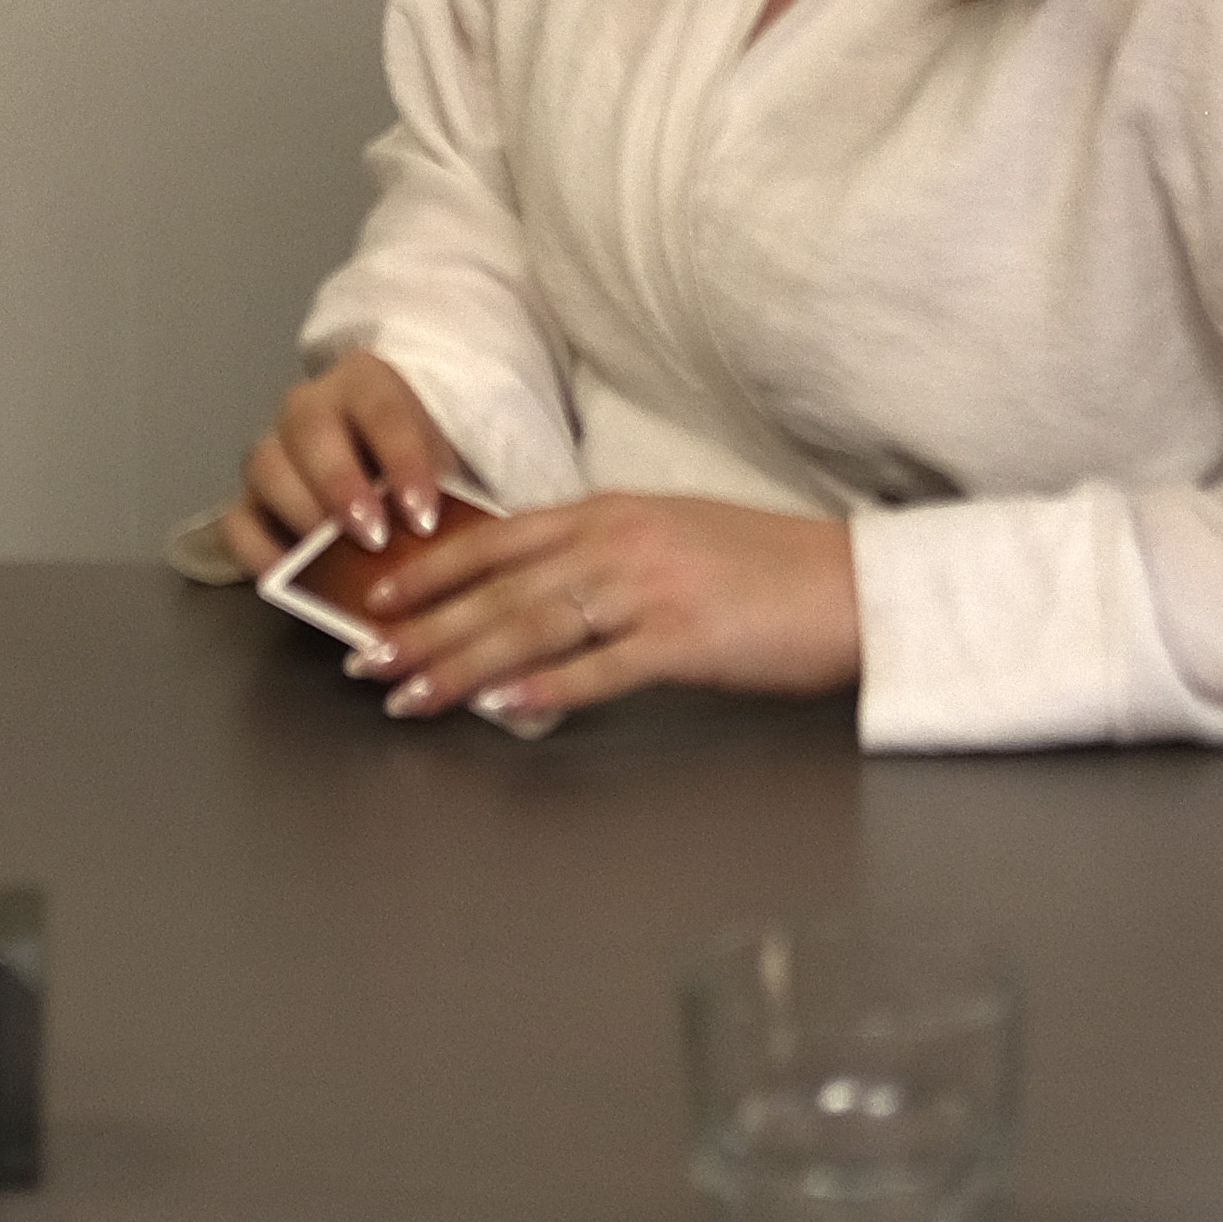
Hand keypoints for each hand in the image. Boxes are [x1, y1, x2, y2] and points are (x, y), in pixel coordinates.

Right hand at [206, 349, 471, 580]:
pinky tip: (289, 575)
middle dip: (340, 485)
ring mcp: (272, 450)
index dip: (402, 462)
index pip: (383, 410)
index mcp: (366, 383)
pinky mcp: (250, 500)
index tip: (424, 517)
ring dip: (301, 513)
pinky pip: (236, 520)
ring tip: (333, 558)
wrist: (392, 466)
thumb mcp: (447, 467)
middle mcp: (310, 407)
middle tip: (373, 537)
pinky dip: (257, 549)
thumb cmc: (424, 468)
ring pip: (266, 466)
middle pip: (310, 428)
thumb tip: (447, 546)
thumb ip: (445, 496)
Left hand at [332, 490, 859, 727]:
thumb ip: (601, 557)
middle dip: (424, 627)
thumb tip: (535, 591)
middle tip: (367, 659)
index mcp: (610, 514)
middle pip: (498, 589)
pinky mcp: (686, 639)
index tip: (382, 596)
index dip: (432, 569)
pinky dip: (546, 687)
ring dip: (461, 665)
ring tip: (412, 694)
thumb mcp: (670, 538)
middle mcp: (618, 543)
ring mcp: (649, 588)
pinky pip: (600, 667)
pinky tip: (503, 707)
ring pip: (532, 627)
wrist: (855, 585)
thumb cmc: (767, 569)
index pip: (497, 539)